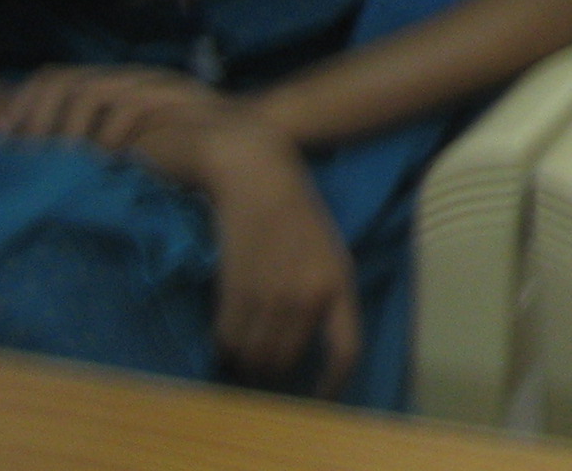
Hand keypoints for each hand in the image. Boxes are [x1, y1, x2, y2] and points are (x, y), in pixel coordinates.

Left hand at [0, 63, 228, 156]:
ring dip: (65, 125)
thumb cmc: (188, 155)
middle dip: (35, 114)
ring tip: (54, 157)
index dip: (27, 104)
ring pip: (90, 90)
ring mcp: (149, 84)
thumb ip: (100, 146)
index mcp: (120, 84)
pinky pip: (123, 108)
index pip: (59, 77)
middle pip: (65, 78)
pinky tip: (97, 158)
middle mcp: (131, 77)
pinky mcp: (167, 99)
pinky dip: (104, 134)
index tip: (5, 139)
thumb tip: (53, 165)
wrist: (243, 148)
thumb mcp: (132, 148)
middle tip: (17, 148)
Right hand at [180, 117, 362, 396]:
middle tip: (267, 352)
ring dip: (247, 355)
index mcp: (338, 283)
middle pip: (286, 360)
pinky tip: (230, 324)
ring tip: (247, 337)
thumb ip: (325, 293)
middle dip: (275, 364)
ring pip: (253, 355)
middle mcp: (307, 296)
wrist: (258, 178)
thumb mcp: (328, 251)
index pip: (346, 349)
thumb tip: (313, 340)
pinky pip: (226, 338)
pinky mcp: (234, 291)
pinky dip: (225, 341)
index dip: (333, 380)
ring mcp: (269, 295)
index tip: (322, 392)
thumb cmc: (298, 213)